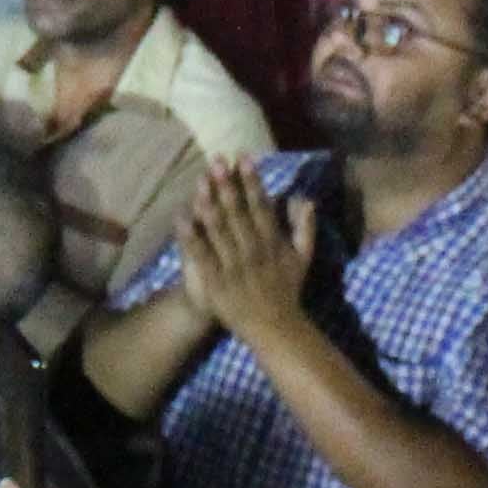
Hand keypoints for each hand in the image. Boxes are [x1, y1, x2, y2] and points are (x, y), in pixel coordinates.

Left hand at [172, 163, 317, 344]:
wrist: (275, 328)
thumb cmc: (287, 290)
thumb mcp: (303, 258)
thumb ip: (305, 228)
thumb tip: (307, 198)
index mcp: (273, 243)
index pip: (261, 207)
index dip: (252, 182)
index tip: (244, 159)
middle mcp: (253, 251)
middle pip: (238, 214)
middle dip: (227, 186)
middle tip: (217, 160)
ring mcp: (234, 266)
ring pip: (219, 232)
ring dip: (209, 205)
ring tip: (200, 181)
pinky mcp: (216, 281)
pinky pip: (202, 256)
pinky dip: (191, 236)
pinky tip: (181, 217)